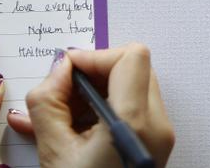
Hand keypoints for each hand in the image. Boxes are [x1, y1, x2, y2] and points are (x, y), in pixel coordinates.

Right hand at [9, 43, 174, 167]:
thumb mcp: (54, 152)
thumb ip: (49, 100)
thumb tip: (58, 67)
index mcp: (135, 123)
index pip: (130, 57)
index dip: (94, 56)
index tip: (65, 70)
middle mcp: (157, 125)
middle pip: (133, 68)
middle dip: (93, 73)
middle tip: (62, 92)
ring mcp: (160, 135)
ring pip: (132, 85)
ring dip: (96, 90)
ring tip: (62, 115)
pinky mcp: (154, 143)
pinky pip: (133, 107)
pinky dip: (104, 107)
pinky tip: (74, 128)